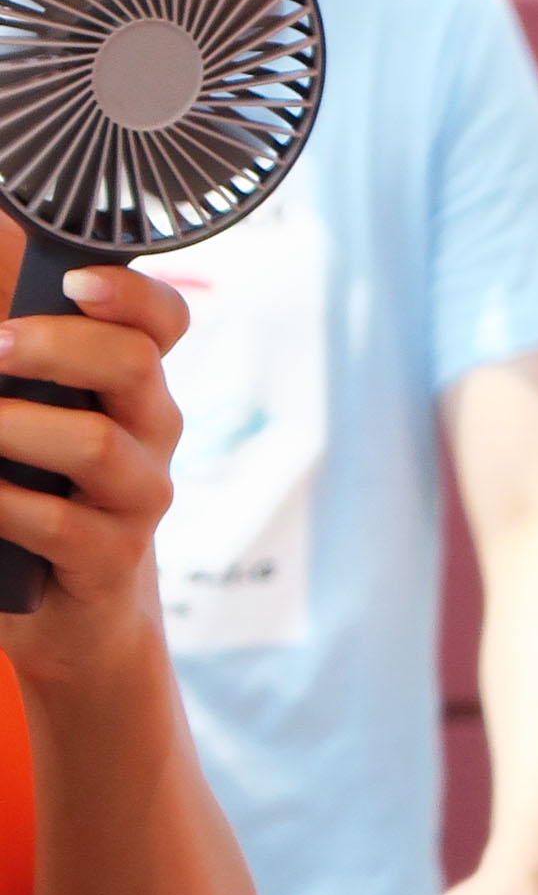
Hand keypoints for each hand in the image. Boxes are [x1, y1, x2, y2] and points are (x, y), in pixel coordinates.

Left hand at [0, 255, 189, 690]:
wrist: (67, 612)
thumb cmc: (36, 492)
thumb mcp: (30, 410)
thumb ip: (12, 352)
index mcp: (132, 385)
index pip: (164, 320)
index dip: (131, 292)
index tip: (75, 282)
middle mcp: (151, 432)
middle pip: (134, 363)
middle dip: (57, 346)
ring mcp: (139, 496)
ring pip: (97, 444)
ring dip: (15, 428)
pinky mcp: (111, 557)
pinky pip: (58, 522)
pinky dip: (2, 503)